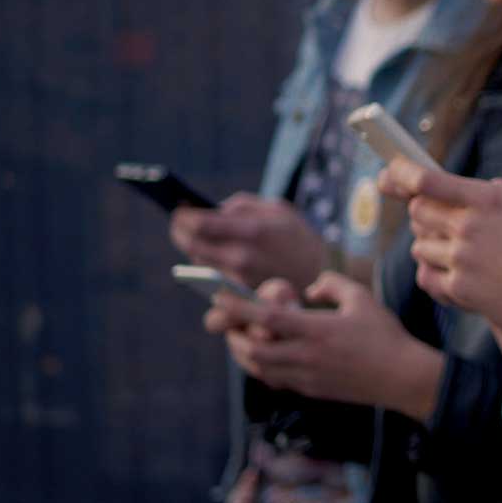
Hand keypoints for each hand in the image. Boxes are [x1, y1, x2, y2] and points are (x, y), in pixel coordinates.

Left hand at [170, 193, 327, 288]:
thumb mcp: (278, 209)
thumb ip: (243, 205)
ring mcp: (240, 281)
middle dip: (181, 233)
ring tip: (198, 238)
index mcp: (253, 232)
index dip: (183, 216)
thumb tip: (213, 209)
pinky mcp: (239, 297)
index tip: (178, 210)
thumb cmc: (299, 239)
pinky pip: (210, 281)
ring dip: (195, 249)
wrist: (323, 277)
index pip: (199, 224)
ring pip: (198, 264)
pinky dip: (207, 269)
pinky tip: (212, 259)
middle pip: (191, 246)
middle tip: (180, 224)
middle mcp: (243, 259)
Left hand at [205, 273, 443, 419]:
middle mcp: (305, 355)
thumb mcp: (362, 297)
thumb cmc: (384, 335)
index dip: (238, 306)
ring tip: (242, 338)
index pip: (266, 317)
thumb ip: (331, 284)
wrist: (401, 377)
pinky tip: (266, 355)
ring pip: (259, 368)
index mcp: (316, 330)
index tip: (219, 296)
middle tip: (228, 322)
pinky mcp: (311, 390)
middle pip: (252, 348)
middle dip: (233, 335)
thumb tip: (309, 289)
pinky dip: (262, 367)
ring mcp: (306, 376)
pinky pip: (274, 379)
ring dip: (244, 353)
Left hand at [377, 159, 501, 340]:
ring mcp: (462, 260)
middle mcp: (469, 227)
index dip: (400, 173)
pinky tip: (451, 274)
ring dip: (430, 245)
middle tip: (438, 217)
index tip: (389, 173)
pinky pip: (427, 277)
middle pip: (417, 211)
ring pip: (419, 246)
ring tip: (452, 248)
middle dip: (424, 211)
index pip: (425, 179)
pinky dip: (434, 274)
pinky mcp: (462, 289)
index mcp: (490, 199)